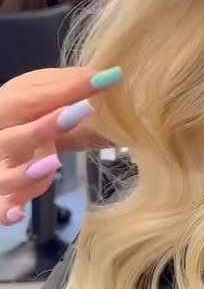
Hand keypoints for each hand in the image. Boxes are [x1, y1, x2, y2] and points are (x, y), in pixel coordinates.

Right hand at [0, 67, 120, 226]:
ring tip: (53, 164)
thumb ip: (67, 85)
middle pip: (13, 136)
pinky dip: (5, 210)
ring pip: (4, 177)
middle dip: (44, 128)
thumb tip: (107, 75)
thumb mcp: (39, 91)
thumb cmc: (22, 111)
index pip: (33, 98)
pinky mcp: (1, 194)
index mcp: (6, 106)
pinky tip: (17, 213)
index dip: (69, 90)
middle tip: (81, 113)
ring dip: (26, 173)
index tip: (106, 80)